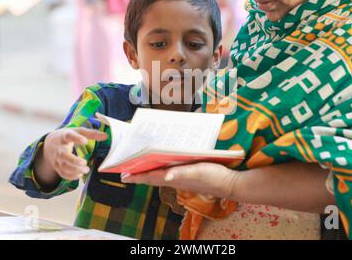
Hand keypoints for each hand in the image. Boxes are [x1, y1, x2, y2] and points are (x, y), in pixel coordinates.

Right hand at [42, 128, 107, 180]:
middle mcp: (59, 148)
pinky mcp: (57, 166)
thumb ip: (91, 133)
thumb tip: (106, 136)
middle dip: (74, 161)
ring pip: (63, 166)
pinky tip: (79, 175)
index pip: (69, 136)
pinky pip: (62, 173)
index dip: (77, 139)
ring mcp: (56, 159)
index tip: (85, 141)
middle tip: (85, 162)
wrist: (49, 143)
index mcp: (64, 136)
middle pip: (64, 156)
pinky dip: (70, 176)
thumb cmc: (67, 136)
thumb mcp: (78, 131)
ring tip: (86, 169)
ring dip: (75, 170)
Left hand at [121, 162, 239, 198]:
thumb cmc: (212, 176)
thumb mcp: (197, 172)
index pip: (151, 176)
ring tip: (137, 170)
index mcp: (174, 177)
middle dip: (138, 175)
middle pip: (152, 177)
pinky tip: (161, 168)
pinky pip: (170, 174)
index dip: (137, 176)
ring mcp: (181, 178)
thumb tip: (165, 177)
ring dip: (147, 174)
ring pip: (159, 176)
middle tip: (124, 172)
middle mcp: (175, 178)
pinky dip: (161, 171)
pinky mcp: (188, 176)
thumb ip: (180, 174)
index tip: (123, 175)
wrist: (228, 183)